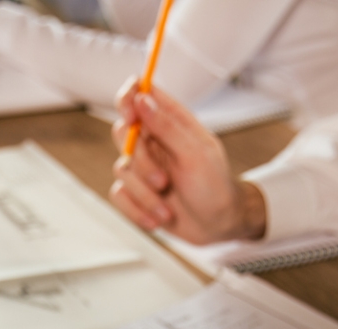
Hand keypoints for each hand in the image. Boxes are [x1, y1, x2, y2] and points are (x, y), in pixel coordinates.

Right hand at [109, 80, 266, 243]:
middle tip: (163, 181)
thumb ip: (167, 126)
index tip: (132, 118)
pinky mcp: (136, 191)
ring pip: (121, 169)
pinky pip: (118, 195)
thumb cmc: (215, 186)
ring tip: (167, 209)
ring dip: (144, 195)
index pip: (140, 92)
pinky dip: (136, 210)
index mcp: (172, 121)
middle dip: (141, 163)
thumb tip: (142, 99)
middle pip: (123, 132)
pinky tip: (157, 219)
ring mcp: (143, 166)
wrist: (218, 226)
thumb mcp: (196, 154)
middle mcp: (154, 140)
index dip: (128, 98)